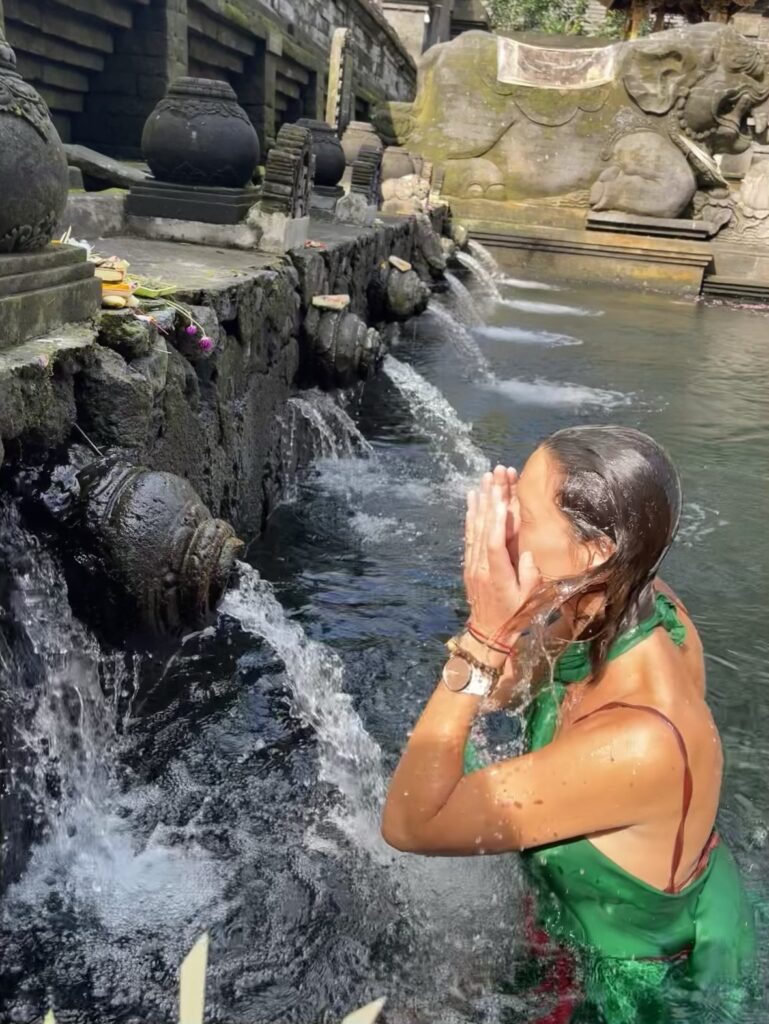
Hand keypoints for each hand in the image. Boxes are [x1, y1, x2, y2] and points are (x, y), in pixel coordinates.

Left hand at [464, 466, 541, 644]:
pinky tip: (473, 498)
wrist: (487, 632)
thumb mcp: (528, 600)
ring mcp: (473, 563)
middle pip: (485, 527)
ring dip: (481, 501)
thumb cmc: (513, 616)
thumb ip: (529, 576)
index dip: (497, 519)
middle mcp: (481, 566)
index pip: (495, 543)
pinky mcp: (469, 562)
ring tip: (484, 478)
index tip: (501, 496)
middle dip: (491, 499)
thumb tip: (528, 553)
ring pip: (475, 527)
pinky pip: (469, 534)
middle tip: (496, 474)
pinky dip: (471, 515)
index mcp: (497, 575)